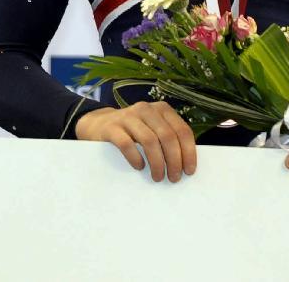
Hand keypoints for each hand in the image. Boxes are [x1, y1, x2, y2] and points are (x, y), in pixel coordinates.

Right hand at [75, 101, 196, 182]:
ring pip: (149, 140)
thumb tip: (186, 164)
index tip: (189, 171)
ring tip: (158, 177)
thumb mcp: (153, 129)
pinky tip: (139, 167)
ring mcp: (128, 116)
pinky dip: (136, 158)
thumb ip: (168, 138)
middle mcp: (146, 109)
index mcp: (162, 109)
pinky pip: (127, 144)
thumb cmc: (133, 132)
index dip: (188, 152)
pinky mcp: (112, 127)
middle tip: (174, 178)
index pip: (182, 130)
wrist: (99, 125)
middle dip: (174, 160)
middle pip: (167, 136)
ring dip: (157, 163)